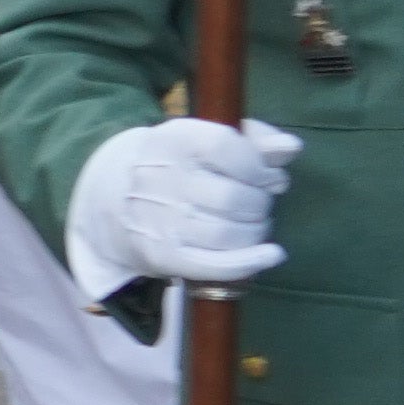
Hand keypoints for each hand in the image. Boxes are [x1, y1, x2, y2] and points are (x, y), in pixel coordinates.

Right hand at [68, 115, 300, 288]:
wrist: (112, 196)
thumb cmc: (176, 164)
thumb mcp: (206, 140)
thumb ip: (254, 140)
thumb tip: (291, 147)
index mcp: (174, 140)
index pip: (226, 147)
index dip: (256, 165)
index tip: (264, 174)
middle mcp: (162, 179)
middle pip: (233, 198)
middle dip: (259, 203)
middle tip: (257, 203)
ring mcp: (160, 220)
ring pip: (230, 234)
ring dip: (256, 231)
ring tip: (254, 224)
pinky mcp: (163, 254)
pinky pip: (216, 265)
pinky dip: (250, 262)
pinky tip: (271, 254)